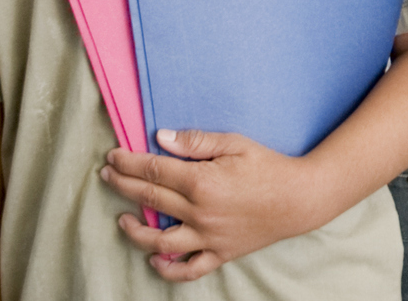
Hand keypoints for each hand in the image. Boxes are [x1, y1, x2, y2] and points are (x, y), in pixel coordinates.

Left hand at [102, 130, 321, 281]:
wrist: (300, 198)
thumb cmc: (269, 166)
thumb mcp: (235, 143)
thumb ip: (196, 141)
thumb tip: (161, 138)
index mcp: (202, 181)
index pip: (154, 171)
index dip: (129, 163)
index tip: (113, 157)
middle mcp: (200, 212)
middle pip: (150, 199)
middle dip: (123, 185)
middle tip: (107, 175)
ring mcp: (208, 237)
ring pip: (160, 240)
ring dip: (134, 231)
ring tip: (121, 219)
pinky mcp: (220, 253)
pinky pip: (189, 269)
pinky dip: (168, 269)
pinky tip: (155, 259)